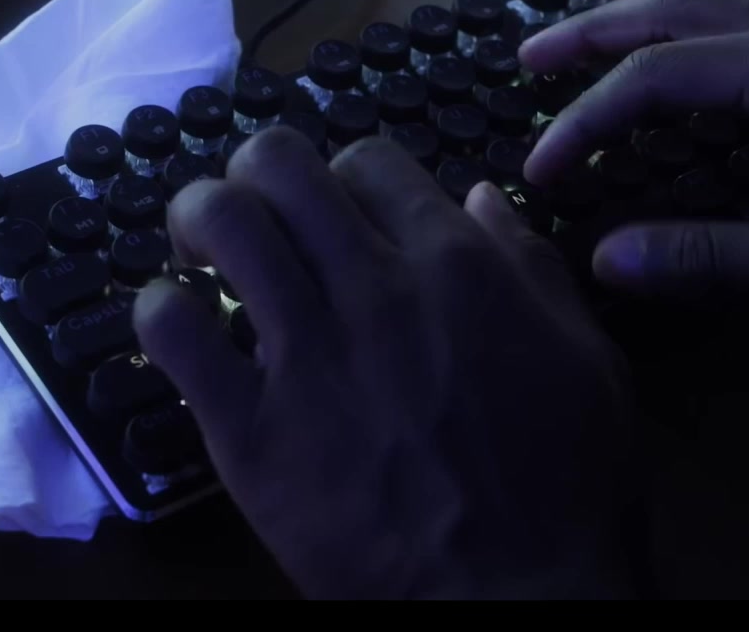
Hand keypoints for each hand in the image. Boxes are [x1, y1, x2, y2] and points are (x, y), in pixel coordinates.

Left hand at [132, 127, 634, 598]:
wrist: (516, 597)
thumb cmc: (565, 482)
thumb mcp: (587, 356)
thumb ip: (529, 265)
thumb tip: (472, 196)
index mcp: (454, 264)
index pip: (365, 160)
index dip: (343, 177)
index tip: (339, 214)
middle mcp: (371, 288)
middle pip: (276, 165)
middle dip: (255, 173)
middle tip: (254, 214)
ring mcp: (304, 356)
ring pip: (216, 223)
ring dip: (198, 221)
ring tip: (201, 255)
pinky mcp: (247, 430)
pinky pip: (171, 332)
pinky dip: (161, 311)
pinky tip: (180, 327)